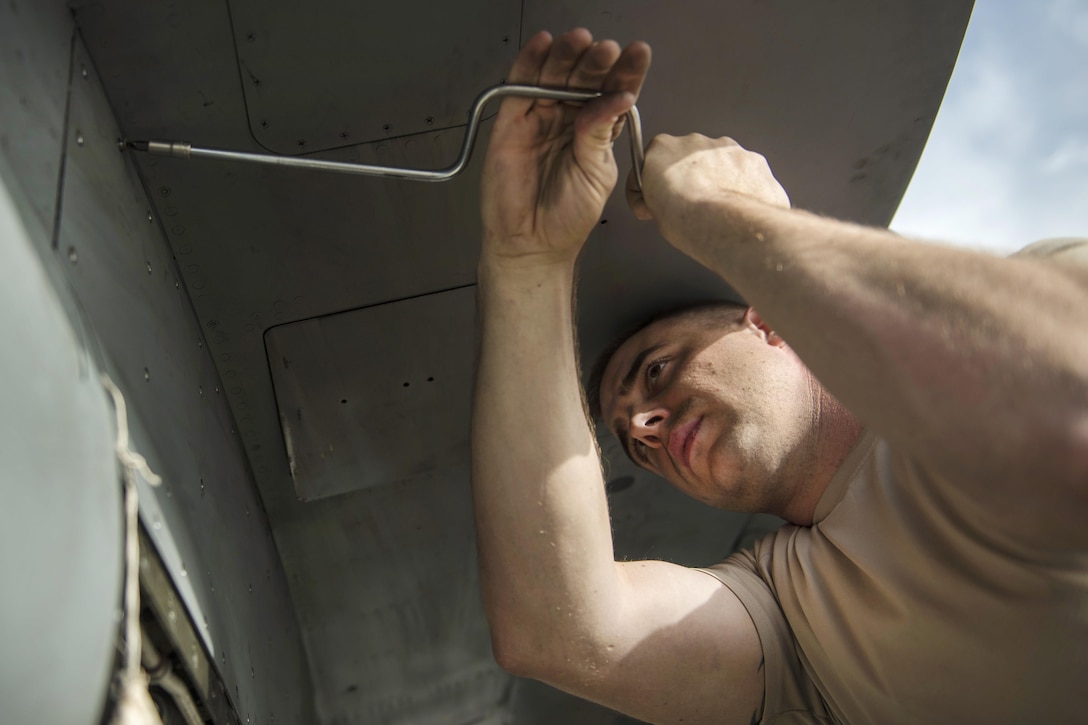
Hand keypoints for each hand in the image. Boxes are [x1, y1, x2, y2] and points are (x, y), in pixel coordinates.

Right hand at [481, 29, 650, 267]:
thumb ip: (600, 134)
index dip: (625, 72)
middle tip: (607, 49)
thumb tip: (616, 98)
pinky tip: (542, 44)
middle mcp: (569, 119)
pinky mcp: (511, 123)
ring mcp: (539, 118)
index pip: (612, 93)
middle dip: (596, 61)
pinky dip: (528, 63)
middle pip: (583, 78)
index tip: (639, 53)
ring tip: (581, 41)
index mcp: (596, 130)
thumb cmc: (568, 217)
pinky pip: (519, 87)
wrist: (532, 244)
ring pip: (553, 76)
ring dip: (566, 55)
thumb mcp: (596, 173)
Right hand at [626, 134, 790, 240]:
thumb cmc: (686, 219)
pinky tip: (737, 207)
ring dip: (716, 180)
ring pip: (718, 162)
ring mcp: (725, 148)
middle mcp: (694, 142)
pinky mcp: (751, 158)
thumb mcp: (651, 210)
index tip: (658, 201)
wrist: (726, 223)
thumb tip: (660, 201)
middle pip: (687, 158)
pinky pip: (743, 171)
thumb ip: (654, 195)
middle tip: (689, 207)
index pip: (652, 161)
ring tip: (716, 210)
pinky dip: (740, 185)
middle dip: (689, 178)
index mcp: (662, 148)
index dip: (654, 184)